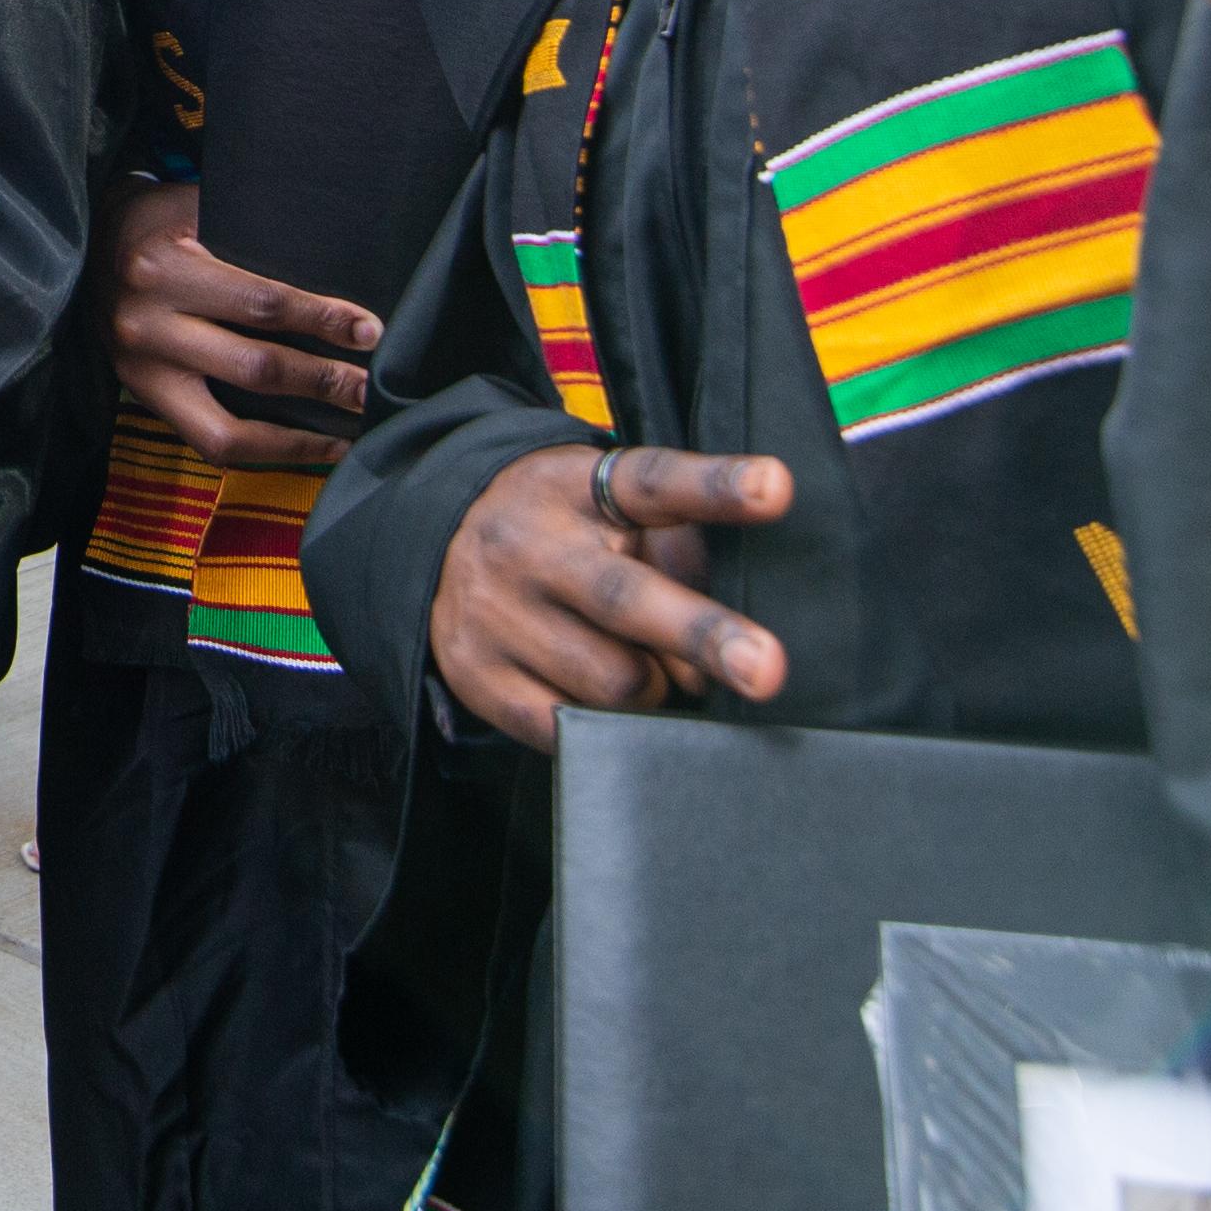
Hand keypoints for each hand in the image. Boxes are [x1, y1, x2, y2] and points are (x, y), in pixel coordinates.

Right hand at [95, 179, 380, 468]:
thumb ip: (251, 229)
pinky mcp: (144, 397)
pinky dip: (264, 452)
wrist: (88, 243)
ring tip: (350, 433)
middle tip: (373, 389)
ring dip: (299, 437)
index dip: (321, 320)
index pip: (260, 304)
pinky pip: (208, 443)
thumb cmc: (158, 220)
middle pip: (253, 368)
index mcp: (164, 269)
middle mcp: (147, 327)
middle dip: (323, 382)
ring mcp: (141, 372)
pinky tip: (310, 447)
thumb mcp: (195, 206)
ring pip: (228, 430)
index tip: (369, 331)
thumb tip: (340, 256)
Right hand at [429, 442, 791, 749]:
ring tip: (642, 666)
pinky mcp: (476, 673)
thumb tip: (717, 650)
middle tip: (765, 670)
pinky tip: (599, 696)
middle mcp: (530, 545)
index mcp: (577, 488)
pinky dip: (605, 725)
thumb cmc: (562, 530)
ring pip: (612, 682)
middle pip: (626, 598)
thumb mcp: (610, 508)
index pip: (653, 483)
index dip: (716, 486)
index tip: (774, 488)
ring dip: (653, 689)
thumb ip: (676, 551)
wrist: (436, 542)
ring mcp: (495, 611)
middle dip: (701, 634)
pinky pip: (568, 727)